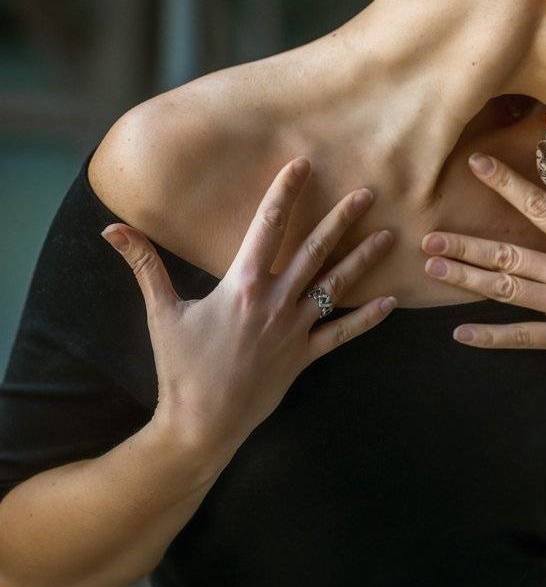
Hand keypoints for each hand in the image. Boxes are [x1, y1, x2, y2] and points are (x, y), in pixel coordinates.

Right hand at [102, 156, 396, 454]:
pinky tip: (391, 302)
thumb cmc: (180, 367)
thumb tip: (112, 229)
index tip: (303, 164)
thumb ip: (144, 266)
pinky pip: (342, 333)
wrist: (202, 422)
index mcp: (242, 284)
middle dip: (342, 219)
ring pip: (336, 286)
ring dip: (363, 259)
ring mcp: (295, 329)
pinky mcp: (306, 356)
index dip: (285, 192)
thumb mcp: (160, 312)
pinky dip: (367, 318)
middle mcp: (276, 301)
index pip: (267, 226)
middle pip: (314, 250)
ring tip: (389, 236)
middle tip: (368, 193)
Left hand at [418, 152, 545, 389]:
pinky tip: (460, 333)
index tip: (478, 166)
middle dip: (467, 243)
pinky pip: (523, 337)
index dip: (507, 184)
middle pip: (510, 253)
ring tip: (433, 268)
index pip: (541, 206)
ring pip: (507, 290)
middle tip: (429, 235)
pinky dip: (491, 337)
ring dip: (467, 279)